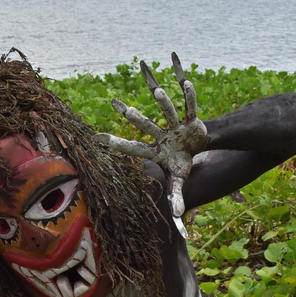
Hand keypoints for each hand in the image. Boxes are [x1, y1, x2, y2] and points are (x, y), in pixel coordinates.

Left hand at [104, 53, 207, 237]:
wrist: (197, 147)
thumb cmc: (182, 164)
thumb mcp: (179, 181)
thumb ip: (176, 197)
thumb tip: (177, 216)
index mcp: (156, 151)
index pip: (134, 148)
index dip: (119, 144)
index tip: (98, 138)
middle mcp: (162, 135)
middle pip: (147, 126)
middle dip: (135, 118)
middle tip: (119, 106)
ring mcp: (175, 125)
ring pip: (168, 112)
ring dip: (163, 101)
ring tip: (156, 90)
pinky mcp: (190, 118)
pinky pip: (190, 105)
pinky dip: (190, 95)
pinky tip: (185, 80)